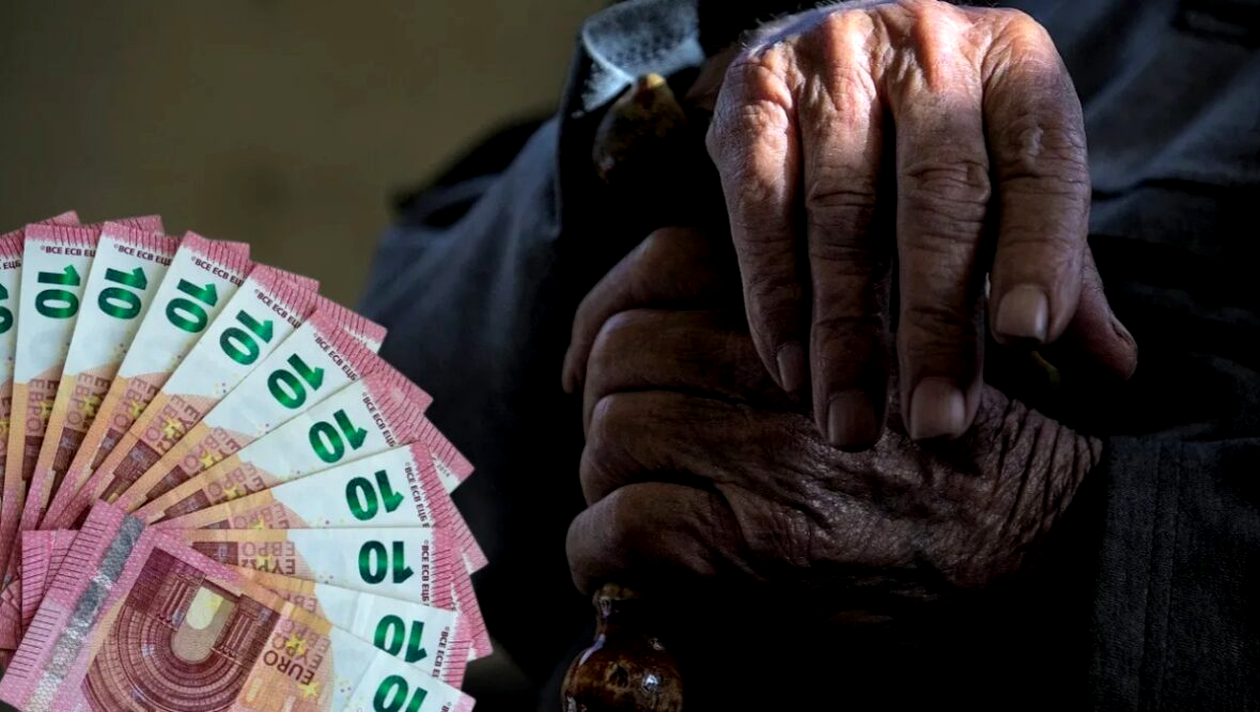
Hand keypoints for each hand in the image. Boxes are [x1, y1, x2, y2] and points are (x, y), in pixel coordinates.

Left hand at [564, 226, 1104, 613]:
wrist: (1049, 547)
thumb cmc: (972, 445)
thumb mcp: (912, 331)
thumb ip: (819, 304)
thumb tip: (690, 315)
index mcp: (820, 297)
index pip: (661, 266)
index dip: (606, 315)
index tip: (592, 360)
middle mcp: (786, 363)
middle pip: (625, 357)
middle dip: (610, 409)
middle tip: (632, 455)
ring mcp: (764, 453)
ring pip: (612, 438)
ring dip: (608, 484)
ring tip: (640, 515)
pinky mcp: (747, 542)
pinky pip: (617, 531)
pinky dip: (602, 556)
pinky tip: (629, 575)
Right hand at [705, 0, 1129, 446]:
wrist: (821, 38)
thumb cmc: (934, 130)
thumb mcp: (1007, 172)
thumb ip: (1056, 261)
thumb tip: (1114, 366)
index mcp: (1014, 61)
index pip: (1038, 162)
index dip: (1037, 250)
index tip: (1029, 338)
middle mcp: (926, 47)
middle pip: (937, 197)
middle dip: (934, 322)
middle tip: (934, 421)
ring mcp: (831, 62)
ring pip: (841, 213)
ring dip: (845, 332)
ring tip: (852, 422)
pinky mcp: (753, 94)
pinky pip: (761, 208)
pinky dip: (775, 297)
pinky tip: (793, 368)